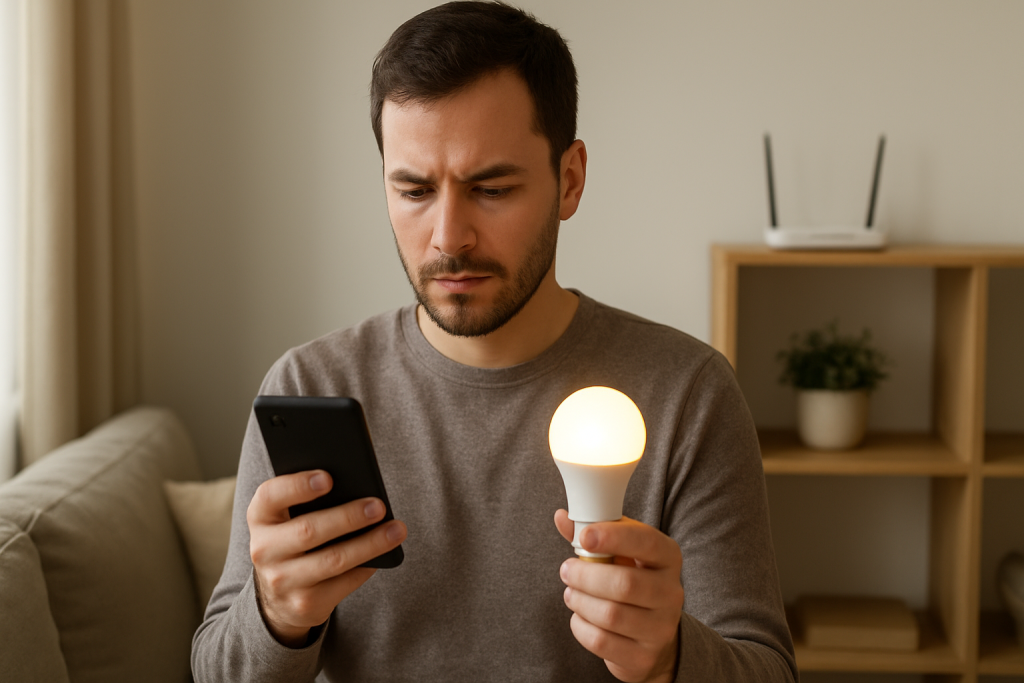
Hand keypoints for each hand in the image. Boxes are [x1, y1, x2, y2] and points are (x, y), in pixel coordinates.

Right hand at [247, 470, 406, 646]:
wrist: (278, 596)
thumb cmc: (295, 539)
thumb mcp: (289, 517)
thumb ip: (310, 500)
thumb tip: (358, 487)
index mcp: (260, 518)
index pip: (271, 496)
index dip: (297, 486)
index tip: (328, 477)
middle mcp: (264, 550)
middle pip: (309, 530)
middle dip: (348, 517)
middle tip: (378, 506)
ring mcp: (282, 581)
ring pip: (333, 560)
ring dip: (370, 543)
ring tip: (396, 529)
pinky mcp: (305, 604)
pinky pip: (344, 583)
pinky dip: (367, 566)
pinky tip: (385, 554)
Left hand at [554, 510, 682, 682]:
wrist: (651, 634)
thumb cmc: (631, 580)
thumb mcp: (619, 553)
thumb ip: (593, 535)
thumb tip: (562, 517)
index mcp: (668, 557)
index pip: (646, 542)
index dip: (613, 537)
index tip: (585, 537)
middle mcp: (671, 592)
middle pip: (625, 583)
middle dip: (586, 576)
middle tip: (566, 570)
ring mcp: (661, 627)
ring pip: (611, 614)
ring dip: (580, 601)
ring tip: (571, 593)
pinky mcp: (644, 656)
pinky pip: (602, 641)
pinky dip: (581, 627)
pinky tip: (580, 617)